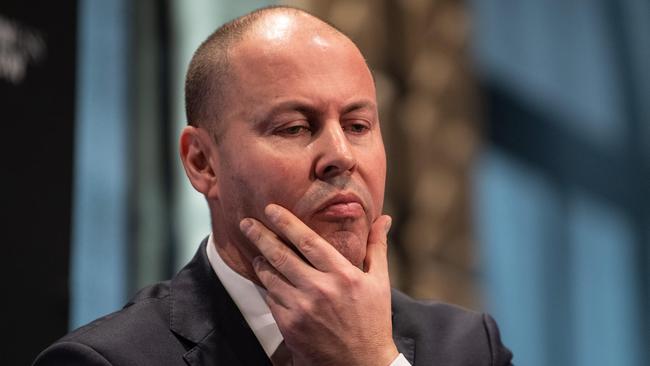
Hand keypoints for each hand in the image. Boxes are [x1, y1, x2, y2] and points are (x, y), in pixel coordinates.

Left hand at [239, 204, 397, 365]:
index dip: (286, 223)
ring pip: (272, 277)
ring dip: (261, 261)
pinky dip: (268, 286)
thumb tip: (384, 218)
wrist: (362, 365)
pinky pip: (272, 299)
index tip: (271, 209)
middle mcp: (321, 290)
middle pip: (282, 255)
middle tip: (246, 223)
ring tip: (257, 252)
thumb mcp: (380, 282)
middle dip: (260, 236)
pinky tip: (268, 279)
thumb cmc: (373, 320)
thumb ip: (376, 248)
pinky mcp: (290, 326)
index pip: (308, 241)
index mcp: (343, 275)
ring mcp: (303, 309)